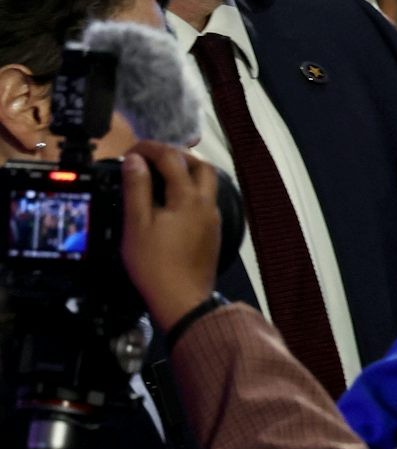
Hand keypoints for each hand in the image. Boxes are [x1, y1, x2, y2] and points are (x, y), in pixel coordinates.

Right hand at [119, 142, 220, 331]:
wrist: (182, 299)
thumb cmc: (155, 264)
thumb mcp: (137, 223)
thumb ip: (137, 188)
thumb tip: (135, 160)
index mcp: (189, 198)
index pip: (172, 158)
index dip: (150, 148)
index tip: (131, 151)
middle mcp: (207, 204)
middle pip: (200, 166)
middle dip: (176, 155)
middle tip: (150, 158)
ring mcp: (212, 218)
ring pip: (207, 183)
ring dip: (186, 171)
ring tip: (159, 174)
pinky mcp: (212, 232)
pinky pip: (205, 199)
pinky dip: (190, 189)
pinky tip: (171, 199)